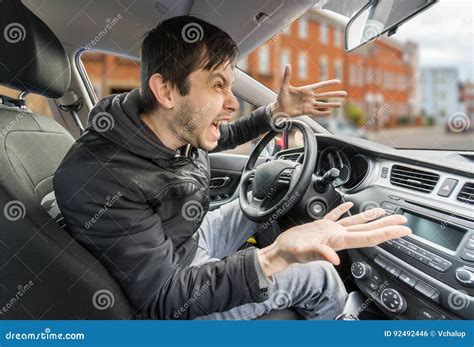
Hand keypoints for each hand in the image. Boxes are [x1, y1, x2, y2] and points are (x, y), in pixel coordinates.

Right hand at [257, 202, 410, 276]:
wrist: (280, 251)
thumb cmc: (290, 253)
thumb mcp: (303, 253)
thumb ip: (320, 254)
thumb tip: (334, 258)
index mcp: (338, 241)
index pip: (368, 236)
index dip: (388, 233)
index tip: (403, 230)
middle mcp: (338, 236)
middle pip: (368, 230)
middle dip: (387, 226)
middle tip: (403, 222)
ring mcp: (330, 231)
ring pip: (355, 223)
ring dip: (371, 218)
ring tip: (384, 213)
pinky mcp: (320, 227)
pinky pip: (336, 216)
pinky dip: (344, 210)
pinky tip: (348, 204)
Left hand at [270, 64, 346, 118]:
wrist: (278, 109)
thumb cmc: (281, 97)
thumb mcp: (284, 86)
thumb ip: (287, 76)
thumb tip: (287, 65)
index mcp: (306, 90)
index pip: (320, 86)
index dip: (329, 83)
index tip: (338, 81)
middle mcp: (309, 97)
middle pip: (325, 95)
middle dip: (335, 94)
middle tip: (345, 94)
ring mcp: (309, 105)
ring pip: (323, 104)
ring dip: (332, 104)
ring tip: (340, 104)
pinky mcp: (306, 112)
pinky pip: (316, 113)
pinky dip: (322, 113)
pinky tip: (330, 113)